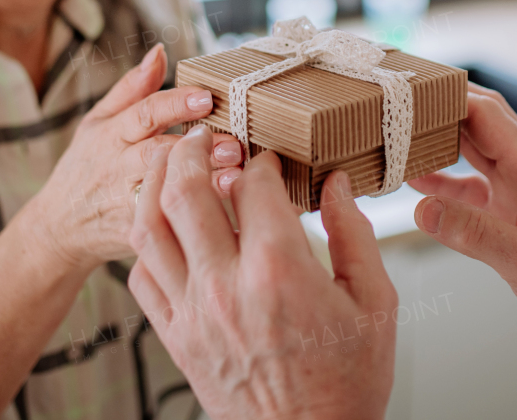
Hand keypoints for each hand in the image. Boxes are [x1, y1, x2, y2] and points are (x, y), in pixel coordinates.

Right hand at [34, 44, 243, 272]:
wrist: (59, 228)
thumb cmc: (86, 166)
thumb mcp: (97, 122)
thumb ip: (132, 89)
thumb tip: (160, 51)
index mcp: (111, 134)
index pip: (145, 113)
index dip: (176, 104)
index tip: (208, 97)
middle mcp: (117, 166)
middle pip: (158, 151)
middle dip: (196, 147)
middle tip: (234, 143)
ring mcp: (125, 201)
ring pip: (164, 191)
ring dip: (202, 183)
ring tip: (235, 175)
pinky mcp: (135, 234)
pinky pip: (167, 223)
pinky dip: (195, 216)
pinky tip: (225, 209)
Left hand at [128, 128, 396, 419]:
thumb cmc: (348, 380)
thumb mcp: (375, 301)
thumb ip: (354, 232)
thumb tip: (338, 182)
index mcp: (279, 270)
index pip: (252, 184)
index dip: (260, 159)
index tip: (270, 157)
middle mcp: (225, 285)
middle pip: (184, 190)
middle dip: (192, 149)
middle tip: (205, 137)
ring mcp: (192, 312)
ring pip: (147, 227)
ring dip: (155, 184)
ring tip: (171, 163)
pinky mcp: (175, 337)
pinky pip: (141, 276)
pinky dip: (147, 243)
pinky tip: (167, 230)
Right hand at [409, 84, 516, 365]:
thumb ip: (475, 235)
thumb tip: (421, 208)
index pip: (485, 113)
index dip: (444, 97)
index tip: (403, 91)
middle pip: (477, 118)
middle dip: (435, 106)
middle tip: (390, 98)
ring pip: (472, 145)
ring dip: (436, 137)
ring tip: (392, 130)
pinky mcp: (514, 208)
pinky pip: (472, 181)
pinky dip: (442, 177)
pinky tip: (413, 179)